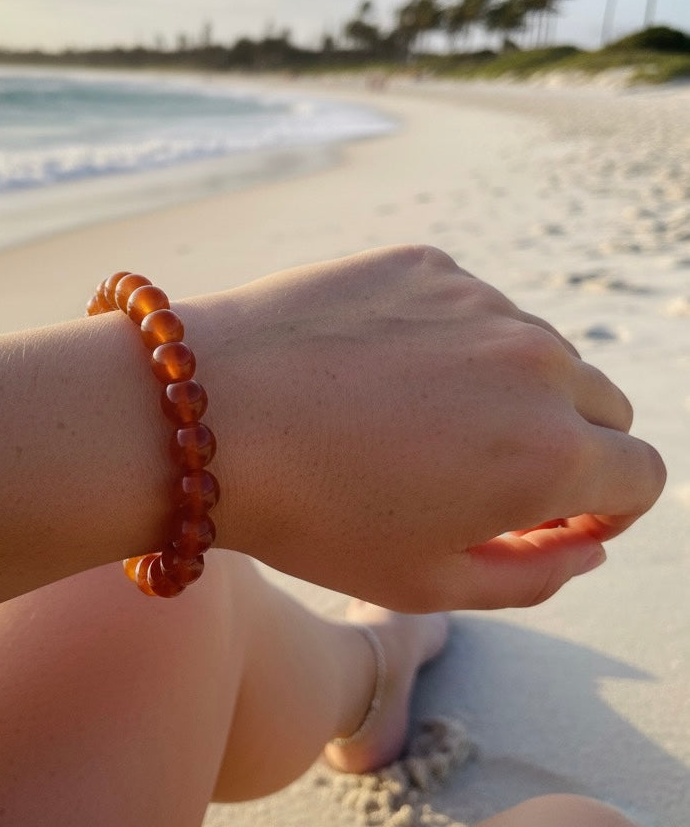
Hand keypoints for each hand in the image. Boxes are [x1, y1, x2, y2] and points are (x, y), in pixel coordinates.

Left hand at [185, 245, 665, 610]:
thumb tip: (587, 542)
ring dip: (507, 389)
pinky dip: (450, 342)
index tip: (559, 517)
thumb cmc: (309, 514)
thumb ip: (536, 575)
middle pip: (601, 407)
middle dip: (567, 448)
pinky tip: (376, 372)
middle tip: (488, 477)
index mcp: (552, 451)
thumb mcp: (427, 582)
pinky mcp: (425, 264)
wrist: (204, 416)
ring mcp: (479, 301)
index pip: (641, 476)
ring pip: (534, 351)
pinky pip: (470, 308)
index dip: (608, 507)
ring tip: (415, 424)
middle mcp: (535, 362)